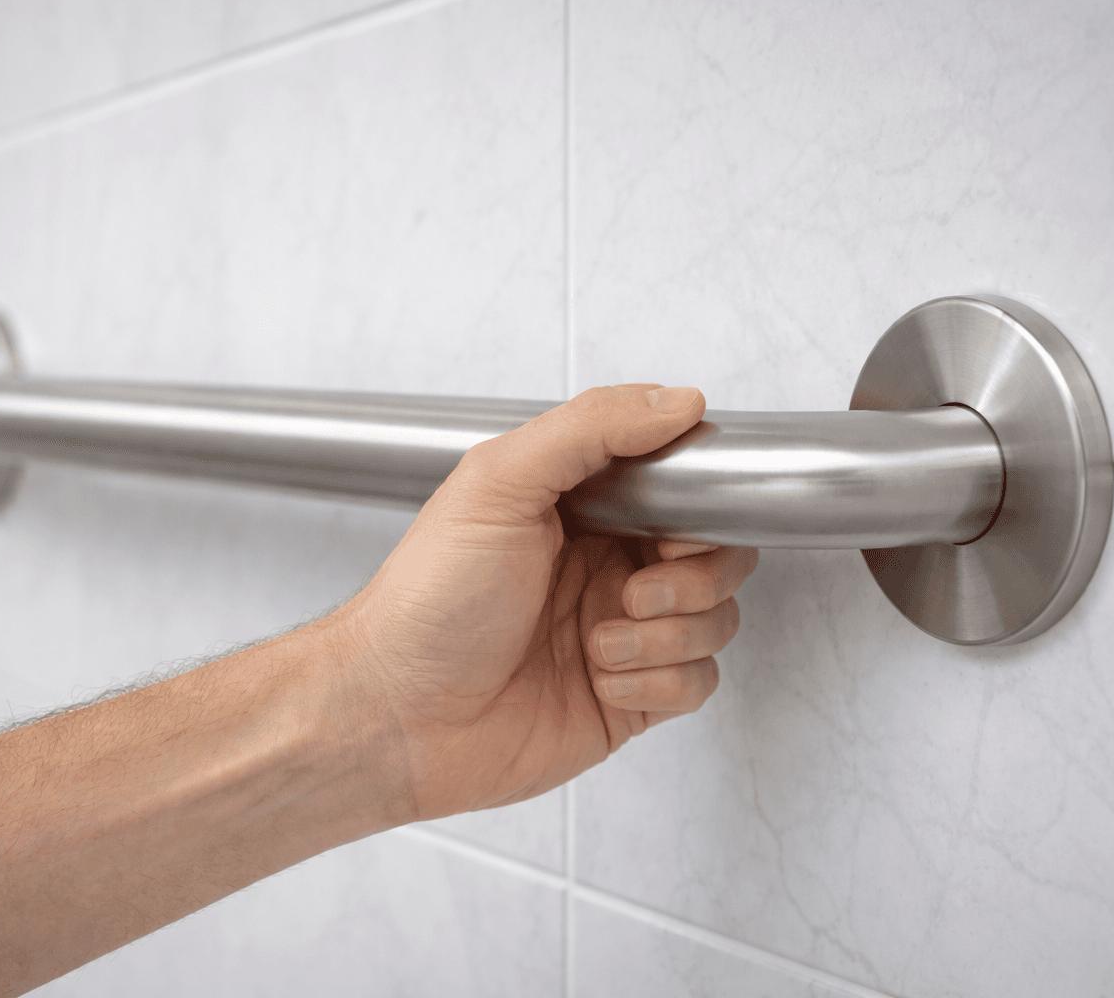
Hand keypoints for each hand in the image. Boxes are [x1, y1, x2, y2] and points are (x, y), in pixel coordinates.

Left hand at [335, 384, 758, 821]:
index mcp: (582, 509)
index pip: (684, 489)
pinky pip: (695, 685)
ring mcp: (621, 635)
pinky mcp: (626, 699)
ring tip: (598, 643)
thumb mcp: (498, 483)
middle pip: (717, 557)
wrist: (396, 713)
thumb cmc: (427, 600)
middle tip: (633, 591)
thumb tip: (676, 400)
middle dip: (693, 577)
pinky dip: (657, 684)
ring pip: (715, 622)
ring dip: (668, 635)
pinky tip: (600, 679)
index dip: (699, 506)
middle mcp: (606, 568)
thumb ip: (590, 428)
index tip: (672, 524)